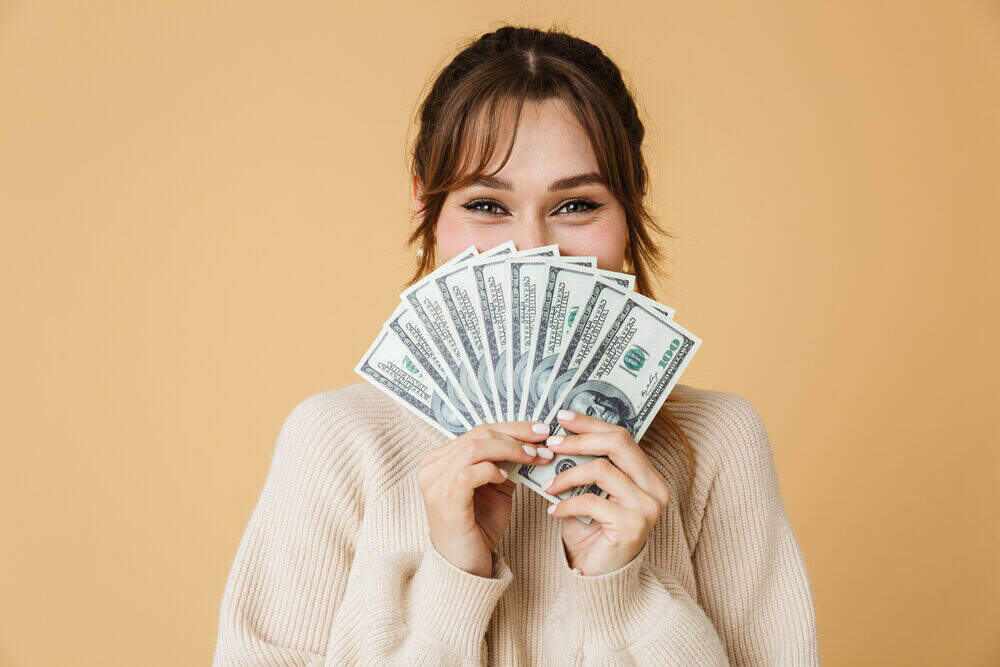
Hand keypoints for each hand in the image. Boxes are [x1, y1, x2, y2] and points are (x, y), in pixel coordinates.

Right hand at [417, 421, 552, 577]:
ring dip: (510, 450)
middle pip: (478, 434)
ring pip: (475, 448)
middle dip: (516, 435)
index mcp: (440, 459)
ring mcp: (435, 483)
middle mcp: (432, 467)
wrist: (464, 566)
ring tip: (533, 457)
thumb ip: (503, 465)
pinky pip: (471, 472)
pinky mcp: (445, 499)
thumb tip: (531, 444)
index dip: (512, 427)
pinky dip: (492, 471)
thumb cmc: (478, 528)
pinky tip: (505, 478)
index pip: (479, 431)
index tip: (539, 429)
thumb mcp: (494, 489)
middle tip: (543, 442)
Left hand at [543, 410, 670, 575]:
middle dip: (580, 439)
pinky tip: (554, 511)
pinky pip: (591, 501)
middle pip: (618, 443)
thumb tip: (556, 437)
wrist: (600, 579)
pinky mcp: (632, 526)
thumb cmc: (593, 534)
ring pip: (602, 469)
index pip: (621, 436)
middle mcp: (655, 488)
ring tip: (548, 486)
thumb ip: (584, 467)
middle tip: (552, 444)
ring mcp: (647, 507)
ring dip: (567, 475)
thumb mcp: (590, 494)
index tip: (563, 417)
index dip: (591, 424)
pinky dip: (567, 504)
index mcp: (647, 476)